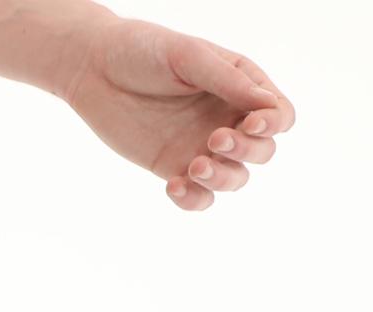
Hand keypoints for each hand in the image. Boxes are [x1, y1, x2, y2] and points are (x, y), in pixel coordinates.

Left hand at [63, 17, 294, 212]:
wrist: (94, 69)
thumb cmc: (144, 50)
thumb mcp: (188, 57)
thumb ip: (227, 80)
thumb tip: (266, 105)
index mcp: (240, 84)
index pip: (278, 114)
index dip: (272, 125)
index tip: (248, 124)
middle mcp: (226, 117)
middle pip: (262, 151)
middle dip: (247, 152)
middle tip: (214, 140)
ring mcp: (202, 146)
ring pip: (234, 179)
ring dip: (221, 179)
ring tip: (194, 166)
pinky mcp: (175, 167)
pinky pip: (198, 196)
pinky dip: (193, 199)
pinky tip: (173, 186)